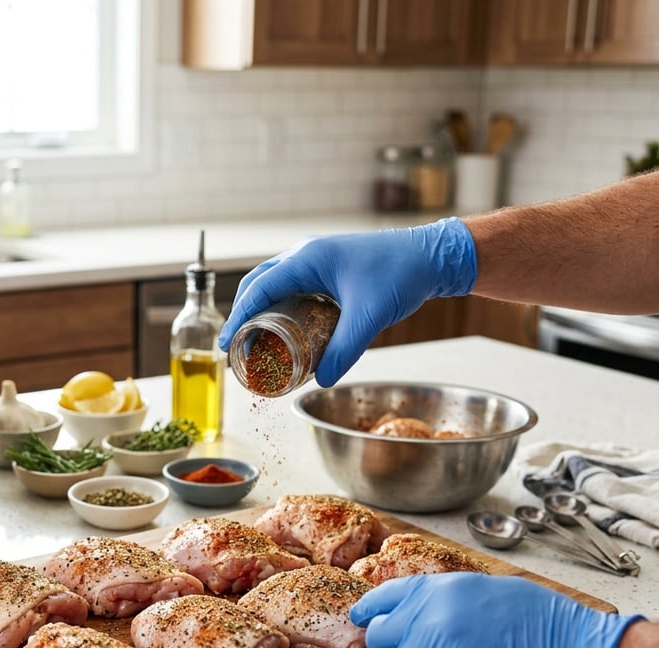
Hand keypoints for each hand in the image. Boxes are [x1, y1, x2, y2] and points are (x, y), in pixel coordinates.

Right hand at [217, 217, 477, 385]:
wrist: (432, 255)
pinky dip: (279, 305)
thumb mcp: (370, 316)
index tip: (227, 344)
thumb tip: (322, 380)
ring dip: (259, 308)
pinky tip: (284, 327)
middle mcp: (306, 255)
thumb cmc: (402, 274)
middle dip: (243, 312)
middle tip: (237, 345)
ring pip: (274, 282)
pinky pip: (292, 285)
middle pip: (258, 283)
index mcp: (307, 259)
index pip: (259, 288)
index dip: (238, 316)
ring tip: (254, 339)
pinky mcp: (329, 268)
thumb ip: (346, 349)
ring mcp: (317, 260)